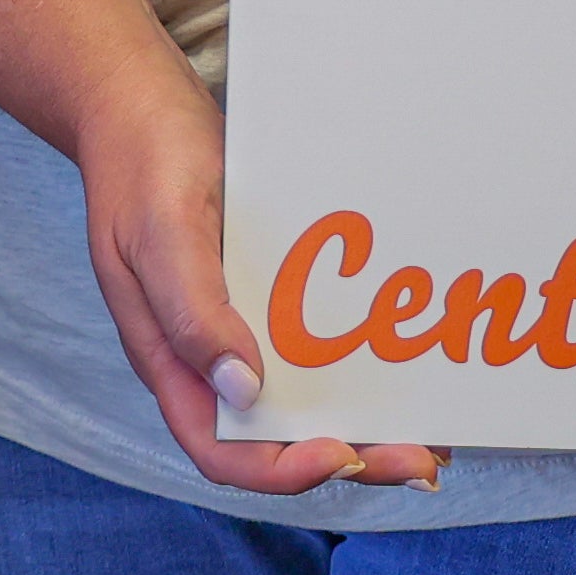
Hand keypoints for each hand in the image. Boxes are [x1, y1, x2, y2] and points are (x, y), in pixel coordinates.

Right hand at [64, 60, 443, 502]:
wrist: (140, 103)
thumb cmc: (142, 163)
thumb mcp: (160, 231)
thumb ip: (192, 311)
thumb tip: (243, 387)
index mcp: (171, 360)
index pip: (221, 451)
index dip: (282, 471)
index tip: (343, 454)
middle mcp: (208, 357)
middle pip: (276, 438)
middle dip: (352, 455)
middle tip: (424, 456)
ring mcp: (242, 326)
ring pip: (305, 400)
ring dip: (367, 422)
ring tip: (435, 428)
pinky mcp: (269, 292)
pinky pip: (317, 343)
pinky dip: (361, 362)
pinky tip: (409, 358)